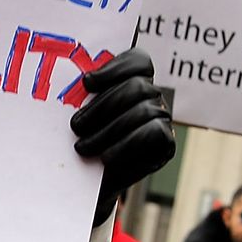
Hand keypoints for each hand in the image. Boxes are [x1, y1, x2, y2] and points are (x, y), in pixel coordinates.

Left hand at [71, 49, 173, 225]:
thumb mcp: (81, 113)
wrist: (90, 181)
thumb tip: (75, 81)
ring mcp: (162, 117)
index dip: (115, 68)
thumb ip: (83, 94)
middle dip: (102, 107)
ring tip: (83, 147)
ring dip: (108, 131)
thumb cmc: (83, 138)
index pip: (138, 60)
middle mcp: (152, 95)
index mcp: (133, 79)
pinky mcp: (166, 141)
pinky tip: (106, 157)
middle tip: (75, 126)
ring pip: (143, 110)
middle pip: (137, 86)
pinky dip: (125, 146)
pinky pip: (152, 134)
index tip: (86, 82)